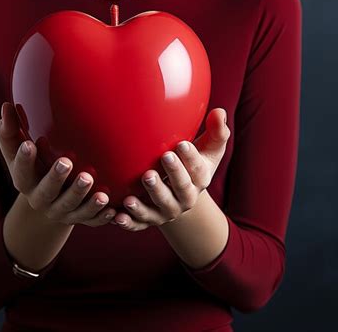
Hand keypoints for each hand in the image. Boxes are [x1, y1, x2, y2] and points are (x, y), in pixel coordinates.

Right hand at [0, 101, 116, 226]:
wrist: (48, 200)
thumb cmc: (33, 164)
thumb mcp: (18, 149)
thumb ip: (10, 130)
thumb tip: (6, 106)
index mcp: (25, 182)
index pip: (20, 172)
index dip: (24, 160)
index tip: (29, 143)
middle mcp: (42, 200)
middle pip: (47, 193)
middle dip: (56, 179)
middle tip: (67, 162)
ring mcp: (62, 211)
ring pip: (72, 208)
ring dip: (84, 199)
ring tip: (97, 187)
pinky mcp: (81, 218)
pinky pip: (92, 221)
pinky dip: (101, 217)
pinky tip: (113, 209)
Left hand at [112, 108, 230, 231]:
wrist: (178, 192)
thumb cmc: (191, 163)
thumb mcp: (208, 148)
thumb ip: (216, 131)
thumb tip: (220, 112)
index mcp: (200, 180)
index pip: (198, 169)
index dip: (191, 158)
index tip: (182, 144)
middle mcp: (185, 198)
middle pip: (181, 189)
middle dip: (173, 174)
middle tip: (163, 158)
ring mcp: (166, 210)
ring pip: (159, 208)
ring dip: (147, 202)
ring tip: (135, 191)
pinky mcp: (149, 220)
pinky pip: (139, 224)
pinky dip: (129, 222)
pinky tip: (117, 216)